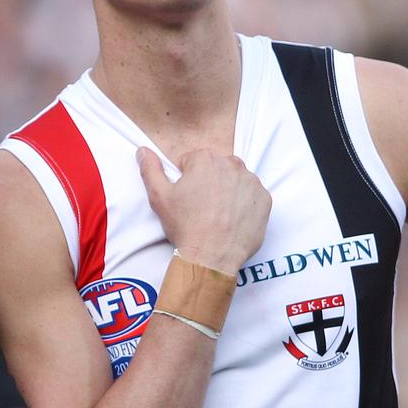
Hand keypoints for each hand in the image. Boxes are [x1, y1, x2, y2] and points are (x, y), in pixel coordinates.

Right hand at [138, 147, 270, 273]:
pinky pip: (252, 196)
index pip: (192, 161)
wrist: (211, 257)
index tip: (186, 197)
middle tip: (200, 207)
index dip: (186, 180)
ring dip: (227, 191)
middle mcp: (232, 165)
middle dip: (208, 182)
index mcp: (205, 159)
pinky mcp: (264, 200)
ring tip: (217, 215)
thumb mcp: (159, 197)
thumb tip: (143, 150)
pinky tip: (232, 220)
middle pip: (216, 168)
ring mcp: (251, 182)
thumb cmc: (185, 226)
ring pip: (235, 180)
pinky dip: (244, 205)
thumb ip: (150, 169)